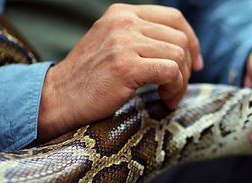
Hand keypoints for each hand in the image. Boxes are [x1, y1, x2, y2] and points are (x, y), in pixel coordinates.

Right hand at [37, 4, 202, 140]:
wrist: (57, 98)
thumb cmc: (86, 80)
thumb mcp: (111, 45)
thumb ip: (138, 38)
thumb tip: (181, 48)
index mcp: (121, 13)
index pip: (174, 18)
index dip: (192, 41)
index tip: (194, 64)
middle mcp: (124, 22)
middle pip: (180, 38)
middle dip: (186, 67)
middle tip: (176, 89)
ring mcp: (124, 42)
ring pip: (178, 55)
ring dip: (180, 81)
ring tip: (168, 97)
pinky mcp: (126, 65)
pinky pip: (170, 72)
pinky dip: (174, 89)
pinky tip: (164, 99)